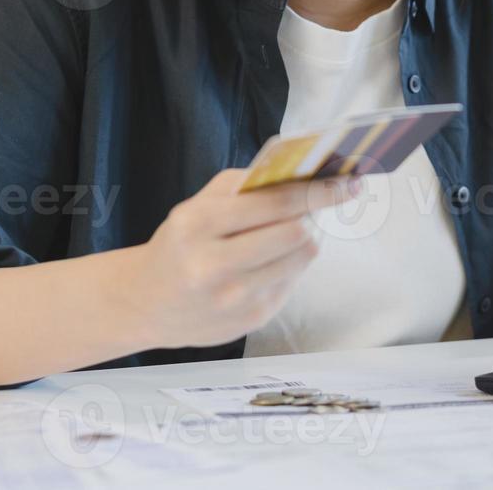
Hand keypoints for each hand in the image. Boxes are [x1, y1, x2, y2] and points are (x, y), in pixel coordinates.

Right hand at [128, 167, 363, 348]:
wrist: (146, 303)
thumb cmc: (180, 243)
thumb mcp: (197, 205)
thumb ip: (244, 186)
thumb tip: (300, 173)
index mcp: (198, 224)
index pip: (274, 203)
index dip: (317, 190)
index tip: (345, 182)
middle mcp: (214, 265)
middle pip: (295, 233)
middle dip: (314, 214)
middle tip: (318, 203)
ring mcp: (234, 298)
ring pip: (300, 259)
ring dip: (306, 239)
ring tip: (293, 231)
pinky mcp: (251, 320)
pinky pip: (292, 282)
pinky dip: (290, 265)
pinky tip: (273, 261)